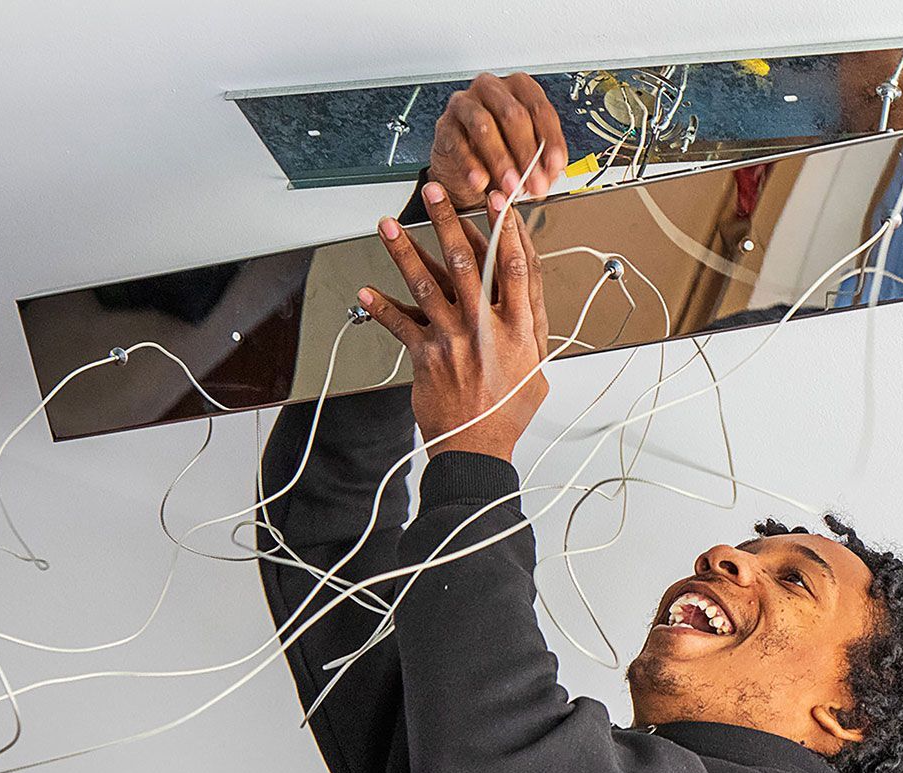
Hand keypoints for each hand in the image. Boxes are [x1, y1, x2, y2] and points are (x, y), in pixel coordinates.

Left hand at [361, 183, 549, 461]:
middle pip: (467, 264)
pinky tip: (366, 291)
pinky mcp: (426, 358)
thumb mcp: (536, 370)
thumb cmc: (506, 414)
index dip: (506, 229)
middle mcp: (485, 330)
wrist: (476, 450)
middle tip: (435, 193)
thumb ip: (531, 331)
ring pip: (427, 285)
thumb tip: (528, 298)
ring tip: (388, 225)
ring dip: (404, 252)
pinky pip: (400, 326)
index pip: (514, 268)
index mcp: (518, 329)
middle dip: (448, 222)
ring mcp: (453, 341)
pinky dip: (381, 309)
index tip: (498, 200)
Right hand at [429, 72, 568, 208]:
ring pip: (484, 125)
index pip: (539, 109)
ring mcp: (465, 104)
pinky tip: (481, 181)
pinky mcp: (445, 125)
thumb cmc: (500, 152)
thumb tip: (549, 174)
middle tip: (534, 183)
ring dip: (501, 160)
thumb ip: (540, 162)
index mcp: (519, 89)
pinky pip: (457, 144)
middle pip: (513, 115)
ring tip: (510, 186)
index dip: (551, 140)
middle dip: (527, 154)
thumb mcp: (526, 155)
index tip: (555, 166)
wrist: (465, 169)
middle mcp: (492, 90)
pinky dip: (470, 166)